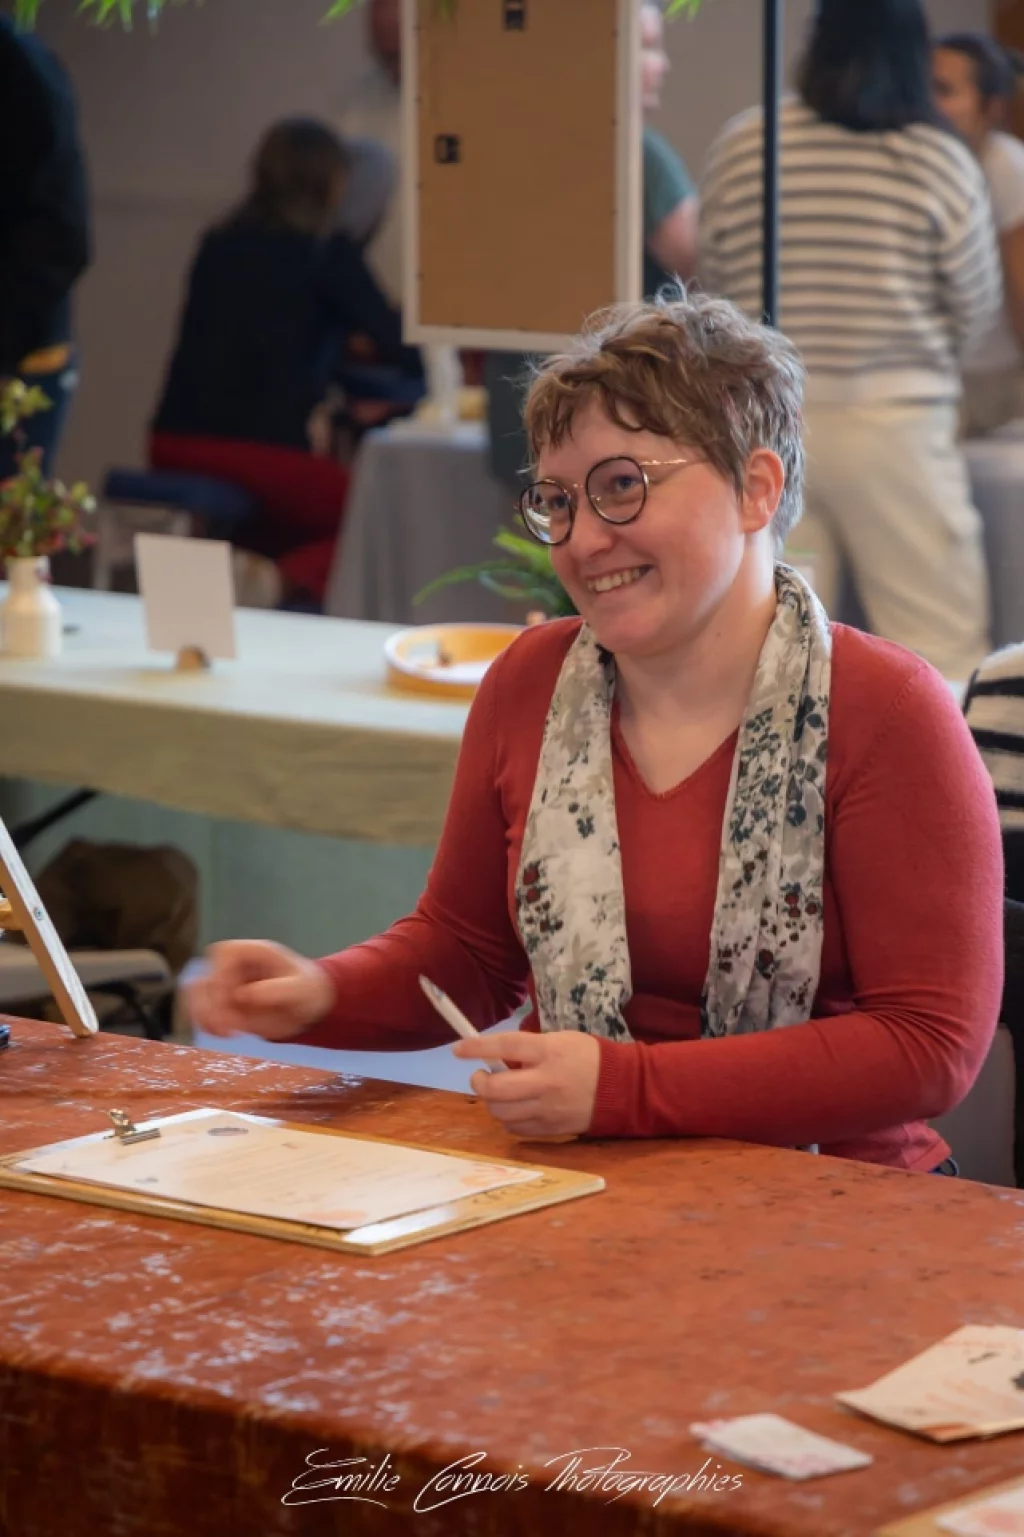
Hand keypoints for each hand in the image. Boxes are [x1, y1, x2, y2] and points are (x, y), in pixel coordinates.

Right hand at [187, 940, 335, 1040]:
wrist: (308, 1006)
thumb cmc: (308, 989)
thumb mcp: (301, 988)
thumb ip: (278, 989)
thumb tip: (244, 994)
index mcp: (251, 951)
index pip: (223, 953)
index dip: (222, 975)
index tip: (236, 998)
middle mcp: (233, 966)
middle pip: (205, 976)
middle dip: (212, 1004)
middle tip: (231, 1026)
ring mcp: (225, 985)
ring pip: (196, 995)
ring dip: (204, 1015)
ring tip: (226, 1032)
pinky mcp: (223, 1005)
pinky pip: (201, 1011)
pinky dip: (206, 1023)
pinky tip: (225, 1034)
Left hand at [452, 1030, 600, 1137]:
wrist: (623, 1088)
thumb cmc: (588, 1057)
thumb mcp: (560, 1041)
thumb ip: (528, 1049)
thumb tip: (495, 1059)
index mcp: (548, 1052)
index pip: (504, 1046)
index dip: (476, 1047)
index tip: (458, 1048)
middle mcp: (545, 1081)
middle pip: (496, 1089)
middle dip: (479, 1083)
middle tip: (480, 1076)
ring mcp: (548, 1109)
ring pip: (502, 1112)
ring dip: (492, 1102)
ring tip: (499, 1093)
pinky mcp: (551, 1129)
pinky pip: (516, 1128)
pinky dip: (508, 1118)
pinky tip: (515, 1108)